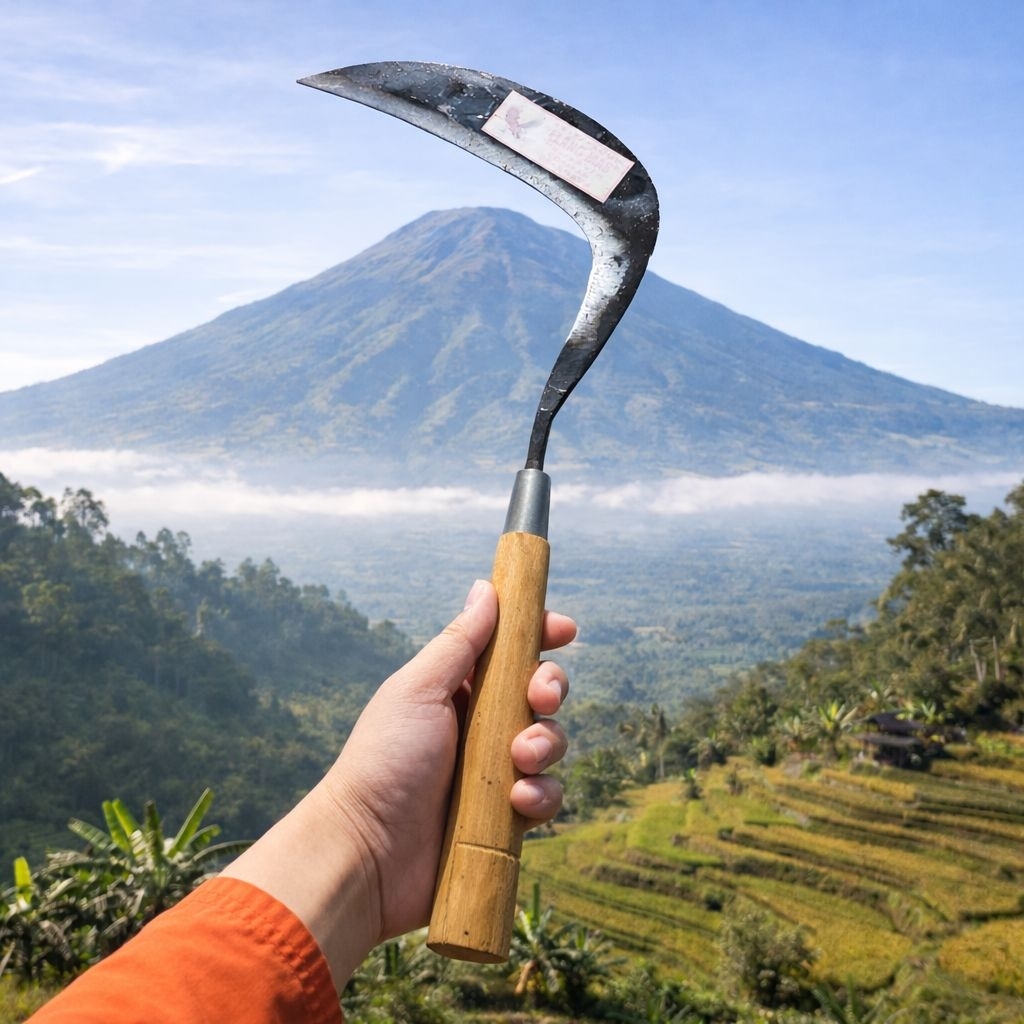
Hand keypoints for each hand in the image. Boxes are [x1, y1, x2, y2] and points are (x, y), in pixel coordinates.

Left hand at [222, 579, 574, 986]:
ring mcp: (493, 773)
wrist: (367, 853)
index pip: (509, 652)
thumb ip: (459, 642)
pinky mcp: (504, 818)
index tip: (564, 630)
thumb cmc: (384, 761)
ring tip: (521, 759)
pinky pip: (546, 797)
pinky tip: (517, 802)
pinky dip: (541, 796)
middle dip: (549, 690)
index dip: (540, 636)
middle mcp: (478, 726)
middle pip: (539, 693)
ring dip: (547, 745)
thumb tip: (485, 589)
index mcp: (456, 689)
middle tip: (538, 698)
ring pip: (550, 744)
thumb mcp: (419, 690)